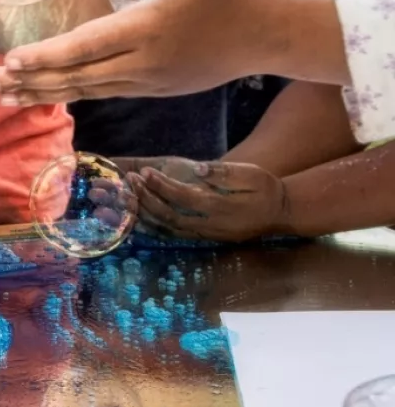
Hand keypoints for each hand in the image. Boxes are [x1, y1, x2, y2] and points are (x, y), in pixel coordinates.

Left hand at [0, 0, 302, 105]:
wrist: (267, 37)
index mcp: (147, 28)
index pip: (87, 45)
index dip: (47, 55)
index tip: (11, 58)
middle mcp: (142, 62)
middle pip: (77, 75)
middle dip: (30, 79)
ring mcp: (146, 81)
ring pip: (85, 91)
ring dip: (42, 93)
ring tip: (1, 95)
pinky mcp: (149, 89)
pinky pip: (100, 93)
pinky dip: (67, 94)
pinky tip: (40, 95)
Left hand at [131, 158, 292, 243]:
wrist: (280, 213)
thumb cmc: (266, 189)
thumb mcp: (251, 175)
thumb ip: (224, 173)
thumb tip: (199, 168)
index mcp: (222, 208)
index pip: (184, 197)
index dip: (162, 186)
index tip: (145, 172)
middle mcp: (211, 225)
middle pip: (170, 216)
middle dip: (147, 199)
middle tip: (129, 183)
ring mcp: (207, 234)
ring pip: (168, 229)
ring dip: (146, 214)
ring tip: (127, 198)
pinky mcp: (204, 237)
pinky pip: (173, 235)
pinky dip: (153, 227)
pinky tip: (138, 217)